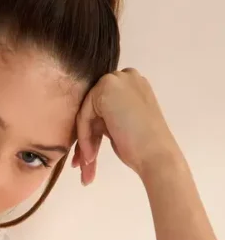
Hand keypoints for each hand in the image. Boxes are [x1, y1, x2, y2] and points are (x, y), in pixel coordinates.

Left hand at [72, 68, 181, 185]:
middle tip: (85, 162)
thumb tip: (87, 121)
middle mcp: (125, 75)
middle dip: (87, 137)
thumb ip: (108, 115)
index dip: (94, 131)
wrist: (156, 155)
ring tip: (88, 163)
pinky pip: (84, 116)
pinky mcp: (105, 89)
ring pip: (86, 113)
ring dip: (85, 141)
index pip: (102, 106)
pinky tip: (91, 156)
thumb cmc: (143, 146)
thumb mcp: (123, 123)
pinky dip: (85, 138)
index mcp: (133, 84)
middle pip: (92, 108)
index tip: (91, 155)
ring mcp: (116, 80)